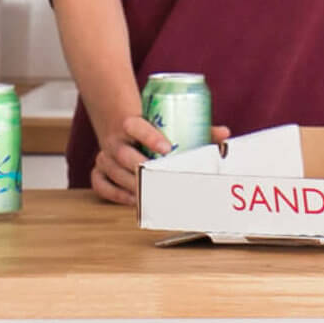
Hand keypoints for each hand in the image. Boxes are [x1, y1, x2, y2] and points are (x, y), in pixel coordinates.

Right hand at [89, 115, 231, 204]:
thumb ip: (197, 128)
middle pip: (124, 155)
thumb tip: (224, 133)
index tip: (167, 148)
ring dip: (131, 184)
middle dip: (142, 168)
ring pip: (112, 171)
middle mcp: (114, 139)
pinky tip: (133, 199)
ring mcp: (104, 155)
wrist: (120, 124)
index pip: (136, 126)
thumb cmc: (151, 127)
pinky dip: (115, 193)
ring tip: (151, 192)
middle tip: (160, 178)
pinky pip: (100, 184)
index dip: (150, 137)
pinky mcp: (99, 169)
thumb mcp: (170, 123)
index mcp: (130, 123)